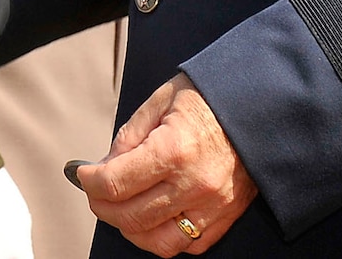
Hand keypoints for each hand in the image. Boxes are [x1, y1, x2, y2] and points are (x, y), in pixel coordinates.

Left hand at [72, 74, 256, 253]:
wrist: (261, 108)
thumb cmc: (208, 98)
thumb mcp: (160, 101)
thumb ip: (129, 137)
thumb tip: (104, 166)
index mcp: (173, 150)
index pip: (114, 183)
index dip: (88, 181)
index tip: (80, 173)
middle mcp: (193, 185)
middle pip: (130, 217)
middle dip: (101, 206)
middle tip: (94, 191)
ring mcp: (212, 207)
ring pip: (157, 242)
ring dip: (130, 228)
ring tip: (120, 207)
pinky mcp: (225, 218)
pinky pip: (187, 245)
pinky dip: (163, 237)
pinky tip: (153, 216)